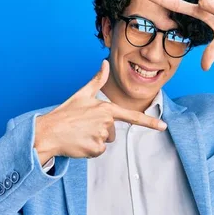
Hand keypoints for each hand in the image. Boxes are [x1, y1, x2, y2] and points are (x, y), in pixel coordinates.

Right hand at [34, 60, 167, 161]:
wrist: (49, 131)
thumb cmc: (66, 113)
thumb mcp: (82, 94)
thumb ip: (96, 80)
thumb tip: (104, 63)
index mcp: (106, 108)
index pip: (132, 116)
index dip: (150, 122)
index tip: (164, 126)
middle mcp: (106, 122)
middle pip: (112, 132)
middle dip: (100, 131)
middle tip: (83, 127)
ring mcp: (101, 136)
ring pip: (105, 142)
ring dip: (94, 140)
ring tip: (80, 134)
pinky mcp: (95, 149)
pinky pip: (98, 151)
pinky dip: (90, 149)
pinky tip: (79, 143)